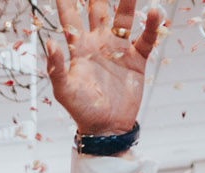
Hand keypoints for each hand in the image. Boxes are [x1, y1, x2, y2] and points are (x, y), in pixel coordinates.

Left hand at [45, 0, 163, 136]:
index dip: (66, 0)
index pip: (70, 16)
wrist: (106, 128)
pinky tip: (155, 11)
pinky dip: (151, 25)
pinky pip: (146, 37)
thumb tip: (49, 42)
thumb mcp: (64, 91)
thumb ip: (56, 67)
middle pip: (99, 8)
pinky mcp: (137, 59)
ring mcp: (119, 49)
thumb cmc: (81, 110)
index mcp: (79, 47)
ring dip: (128, 1)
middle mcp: (99, 42)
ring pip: (125, 17)